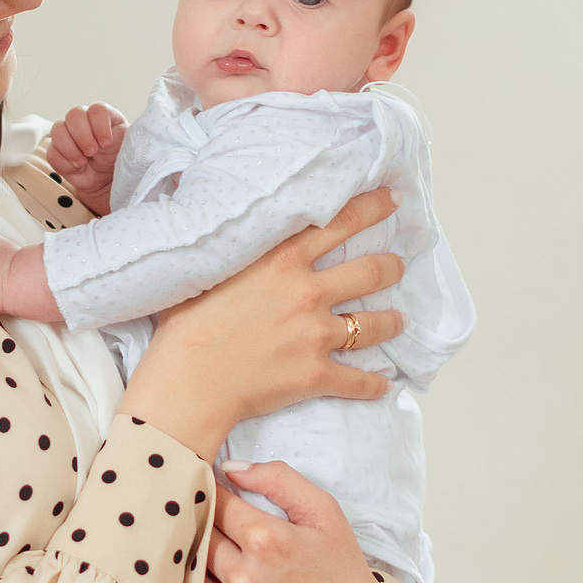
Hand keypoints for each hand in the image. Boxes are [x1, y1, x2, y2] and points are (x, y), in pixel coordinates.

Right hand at [47, 103, 126, 216]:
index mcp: (104, 117)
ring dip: (71, 148)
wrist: (109, 182)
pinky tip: (77, 168)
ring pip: (58, 129)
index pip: (97, 109)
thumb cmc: (120, 161)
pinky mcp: (58, 152)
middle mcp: (84, 121)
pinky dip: (64, 162)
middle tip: (93, 152)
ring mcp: (68, 135)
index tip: (107, 142)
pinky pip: (52, 152)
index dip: (100, 125)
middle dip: (83, 135)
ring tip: (83, 161)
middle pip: (74, 114)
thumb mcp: (130, 145)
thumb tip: (135, 132)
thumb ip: (131, 134)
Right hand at [122, 189, 406, 462]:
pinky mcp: (317, 374)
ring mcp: (316, 334)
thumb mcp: (206, 266)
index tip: (391, 200)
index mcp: (282, 260)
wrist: (188, 382)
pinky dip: (374, 384)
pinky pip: (359, 380)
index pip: (340, 222)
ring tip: (397, 320)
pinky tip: (383, 384)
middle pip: (370, 271)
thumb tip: (200, 197)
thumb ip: (228, 241)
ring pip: (373, 325)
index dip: (372, 207)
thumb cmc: (184, 326)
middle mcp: (307, 292)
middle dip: (391, 266)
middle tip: (397, 264)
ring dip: (390, 322)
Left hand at [170, 460, 403, 582]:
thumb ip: (278, 479)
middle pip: (194, 543)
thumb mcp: (324, 512)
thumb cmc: (341, 570)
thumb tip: (229, 467)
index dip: (204, 496)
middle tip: (184, 527)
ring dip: (179, 572)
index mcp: (267, 539)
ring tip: (180, 562)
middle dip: (188, 531)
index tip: (200, 496)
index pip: (212, 505)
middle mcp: (248, 580)